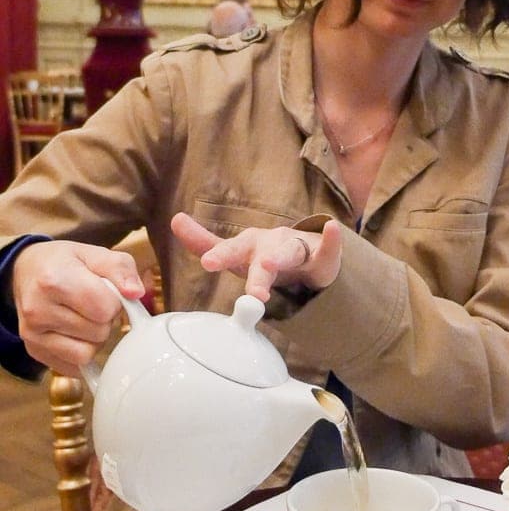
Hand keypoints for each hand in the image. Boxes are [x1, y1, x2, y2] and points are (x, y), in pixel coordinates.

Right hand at [12, 241, 144, 375]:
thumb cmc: (65, 262)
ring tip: (84, 317)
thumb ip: (121, 269)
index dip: (115, 301)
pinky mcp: (34, 351)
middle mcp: (38, 310)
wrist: (28, 270)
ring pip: (87, 354)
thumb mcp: (95, 253)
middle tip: (92, 304)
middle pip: (99, 333)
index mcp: (55, 280)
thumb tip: (135, 293)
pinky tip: (75, 332)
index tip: (105, 291)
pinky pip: (73, 366)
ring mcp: (33, 334)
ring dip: (94, 339)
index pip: (105, 308)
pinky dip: (81, 352)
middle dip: (104, 319)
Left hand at [170, 213, 341, 302]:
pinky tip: (332, 229)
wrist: (306, 254)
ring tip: (273, 265)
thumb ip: (204, 241)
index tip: (208, 263)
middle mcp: (270, 244)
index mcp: (249, 247)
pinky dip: (330, 239)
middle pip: (260, 257)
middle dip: (255, 273)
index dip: (221, 255)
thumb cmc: (265, 255)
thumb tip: (173, 219)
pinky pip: (327, 248)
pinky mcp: (321, 256)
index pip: (232, 250)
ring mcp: (296, 248)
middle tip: (251, 292)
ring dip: (281, 259)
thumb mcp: (235, 253)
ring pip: (289, 254)